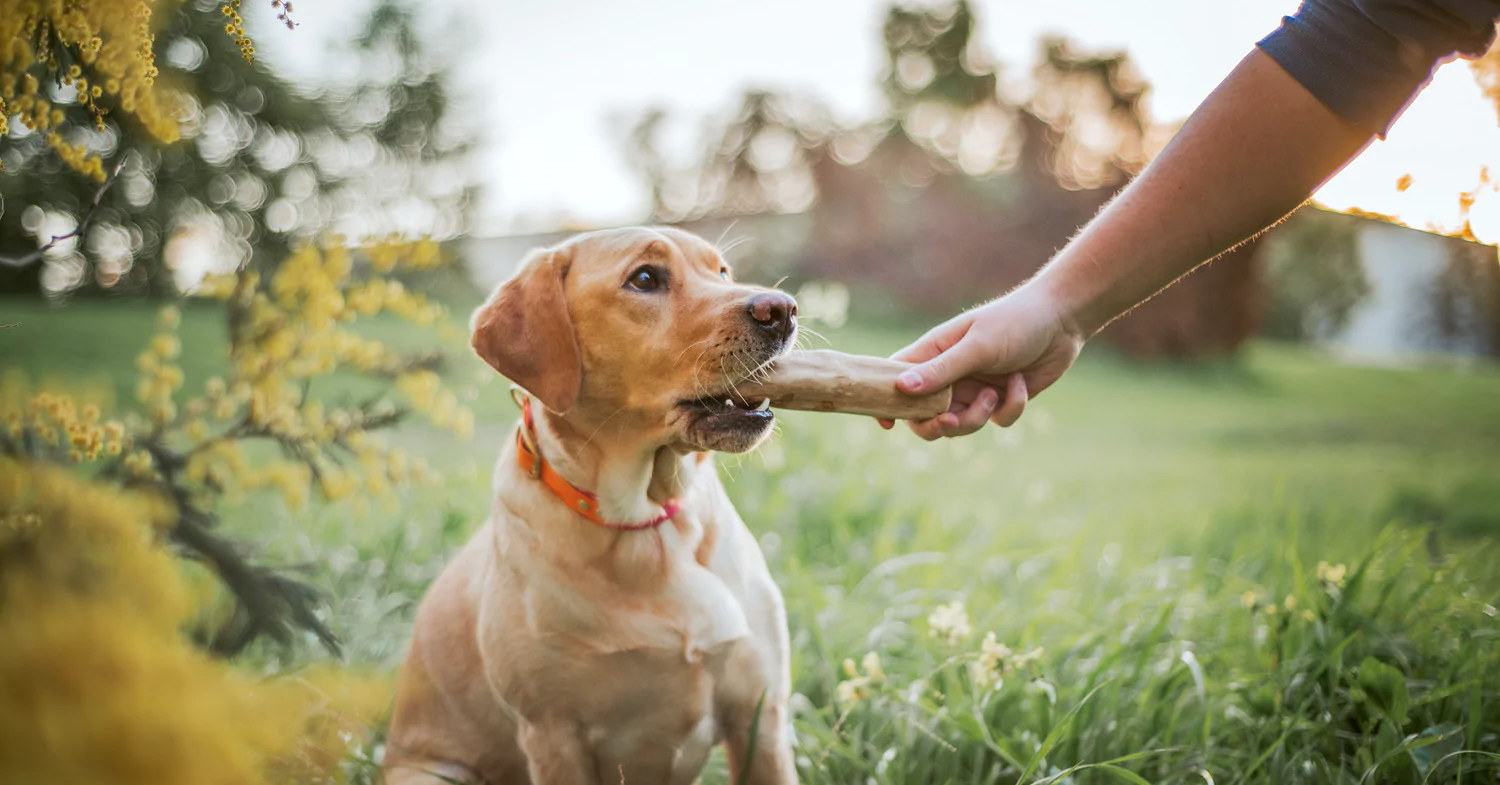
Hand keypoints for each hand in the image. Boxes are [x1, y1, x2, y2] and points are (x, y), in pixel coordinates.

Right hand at [878, 283, 1085, 438]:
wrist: (1063, 320)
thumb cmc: (1014, 322)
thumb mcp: (976, 346)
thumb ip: (941, 370)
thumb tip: (903, 389)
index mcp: (933, 353)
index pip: (894, 379)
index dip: (886, 403)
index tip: (886, 424)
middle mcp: (949, 375)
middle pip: (923, 415)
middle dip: (934, 425)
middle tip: (948, 422)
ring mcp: (974, 390)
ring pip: (959, 425)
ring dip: (977, 417)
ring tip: (995, 394)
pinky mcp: (1001, 401)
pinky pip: (996, 421)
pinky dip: (1010, 407)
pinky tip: (1021, 384)